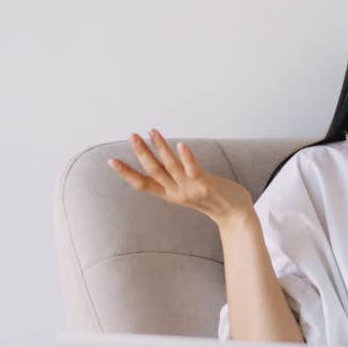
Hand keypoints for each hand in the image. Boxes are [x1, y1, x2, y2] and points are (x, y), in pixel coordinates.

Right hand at [106, 129, 253, 224]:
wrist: (236, 215)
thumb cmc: (213, 199)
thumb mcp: (188, 190)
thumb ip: (176, 179)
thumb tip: (165, 161)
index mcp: (170, 194)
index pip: (143, 184)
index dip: (127, 173)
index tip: (111, 160)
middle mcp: (177, 193)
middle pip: (153, 171)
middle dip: (141, 152)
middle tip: (131, 135)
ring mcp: (190, 189)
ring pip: (170, 167)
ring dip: (160, 148)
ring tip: (151, 131)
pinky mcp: (205, 185)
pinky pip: (193, 169)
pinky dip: (186, 157)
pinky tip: (180, 144)